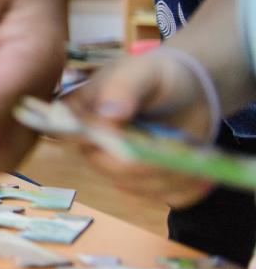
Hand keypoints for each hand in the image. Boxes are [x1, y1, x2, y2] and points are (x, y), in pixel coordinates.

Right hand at [63, 51, 214, 207]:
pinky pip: (163, 197)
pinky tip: (201, 174)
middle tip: (178, 147)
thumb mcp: (142, 72)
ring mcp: (118, 168)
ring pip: (139, 187)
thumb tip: (109, 115)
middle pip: (109, 167)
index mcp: (80, 113)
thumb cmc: (157, 76)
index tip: (132, 138)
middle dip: (147, 161)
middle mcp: (92, 145)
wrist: (189, 91)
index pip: (67, 135)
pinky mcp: (146, 183)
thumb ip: (124, 88)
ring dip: (171, 174)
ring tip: (196, 156)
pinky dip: (186, 188)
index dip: (96, 141)